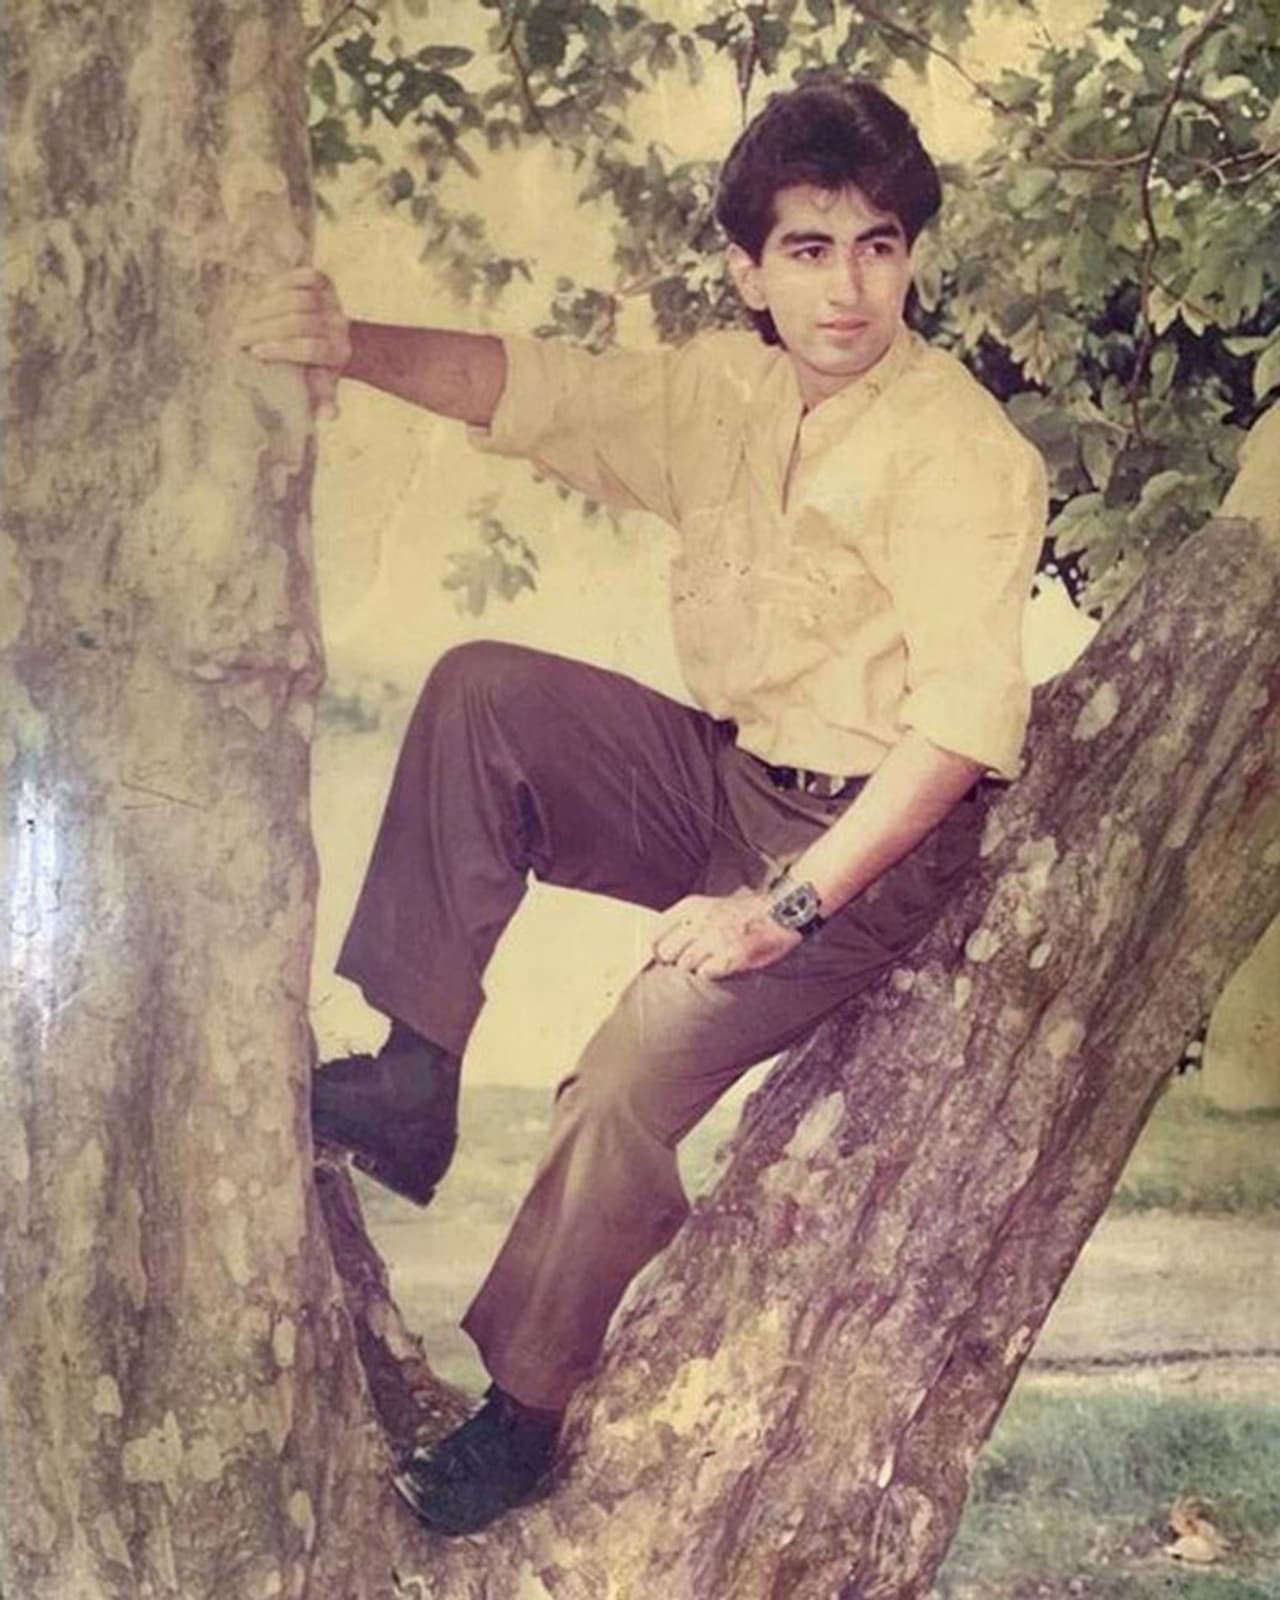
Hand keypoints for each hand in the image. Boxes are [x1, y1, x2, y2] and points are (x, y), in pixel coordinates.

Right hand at [233, 266, 350, 419]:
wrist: (336, 340)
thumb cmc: (318, 369)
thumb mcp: (320, 389)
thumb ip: (321, 402)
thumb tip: (328, 415)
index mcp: (339, 355)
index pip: (311, 349)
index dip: (282, 349)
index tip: (256, 353)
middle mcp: (340, 327)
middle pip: (301, 322)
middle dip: (265, 329)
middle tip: (238, 337)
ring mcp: (334, 303)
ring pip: (300, 299)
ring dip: (267, 307)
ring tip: (245, 318)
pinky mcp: (327, 284)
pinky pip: (307, 276)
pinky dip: (284, 282)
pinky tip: (264, 294)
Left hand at [651, 888, 799, 979]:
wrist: (780, 913)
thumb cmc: (744, 913)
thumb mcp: (708, 906)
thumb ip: (685, 921)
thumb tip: (660, 946)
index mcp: (691, 907)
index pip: (656, 934)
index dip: (657, 950)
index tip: (662, 957)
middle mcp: (700, 921)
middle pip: (668, 953)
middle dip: (676, 960)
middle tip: (692, 960)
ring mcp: (715, 938)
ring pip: (686, 964)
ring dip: (696, 967)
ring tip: (712, 960)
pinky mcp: (730, 955)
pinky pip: (706, 973)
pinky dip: (712, 972)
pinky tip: (722, 965)